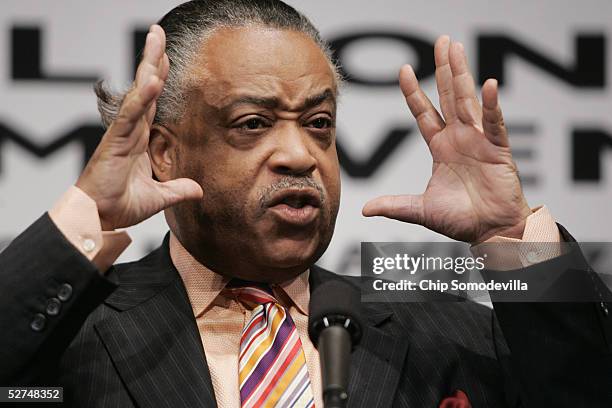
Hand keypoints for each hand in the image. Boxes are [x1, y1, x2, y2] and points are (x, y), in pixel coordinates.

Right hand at [76, 25, 202, 229]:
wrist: (99, 219)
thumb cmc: (119, 206)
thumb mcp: (159, 197)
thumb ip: (177, 190)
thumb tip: (198, 190)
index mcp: (138, 139)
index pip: (152, 102)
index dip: (158, 79)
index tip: (166, 57)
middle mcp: (131, 130)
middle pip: (145, 88)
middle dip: (152, 59)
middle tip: (158, 33)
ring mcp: (122, 133)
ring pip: (138, 93)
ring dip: (147, 65)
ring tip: (155, 39)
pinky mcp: (115, 141)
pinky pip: (131, 115)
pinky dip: (142, 97)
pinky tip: (153, 80)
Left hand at [362, 36, 531, 243]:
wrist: (491, 232)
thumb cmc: (461, 219)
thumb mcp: (420, 210)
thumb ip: (394, 205)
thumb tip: (364, 209)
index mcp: (441, 147)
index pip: (424, 113)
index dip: (413, 92)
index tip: (402, 70)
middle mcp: (459, 138)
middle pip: (447, 96)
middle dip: (443, 69)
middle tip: (440, 42)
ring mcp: (479, 140)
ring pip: (467, 101)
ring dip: (461, 75)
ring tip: (455, 49)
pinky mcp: (498, 150)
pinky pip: (494, 123)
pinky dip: (491, 106)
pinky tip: (487, 85)